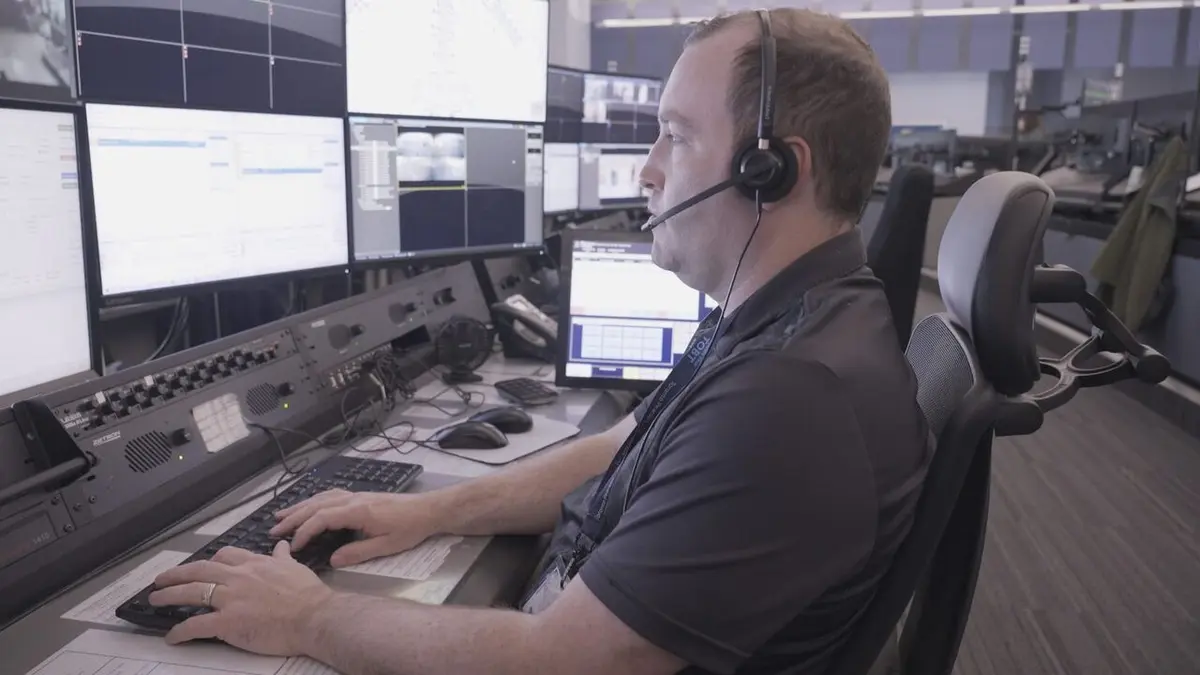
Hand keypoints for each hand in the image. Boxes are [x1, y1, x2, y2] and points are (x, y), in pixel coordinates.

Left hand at [149, 542, 331, 653]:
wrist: (315, 616)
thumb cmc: (309, 595)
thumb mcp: (295, 567)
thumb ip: (283, 557)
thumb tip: (282, 545)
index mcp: (255, 564)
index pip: (225, 555)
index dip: (208, 560)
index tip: (201, 566)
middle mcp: (239, 577)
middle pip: (199, 571)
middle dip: (176, 574)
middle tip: (161, 579)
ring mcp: (232, 599)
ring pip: (192, 593)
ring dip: (169, 595)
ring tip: (155, 599)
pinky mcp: (228, 622)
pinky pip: (197, 625)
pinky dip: (181, 631)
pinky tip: (171, 637)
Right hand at [270, 489, 441, 566]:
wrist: (428, 510)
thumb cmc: (409, 529)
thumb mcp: (386, 547)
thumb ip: (358, 553)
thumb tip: (332, 560)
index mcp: (357, 511)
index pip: (322, 519)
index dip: (304, 532)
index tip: (293, 546)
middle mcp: (353, 499)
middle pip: (316, 506)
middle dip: (293, 517)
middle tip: (273, 530)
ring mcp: (356, 495)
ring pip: (321, 498)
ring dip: (300, 507)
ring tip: (280, 516)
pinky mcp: (360, 496)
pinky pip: (330, 495)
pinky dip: (314, 501)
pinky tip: (308, 506)